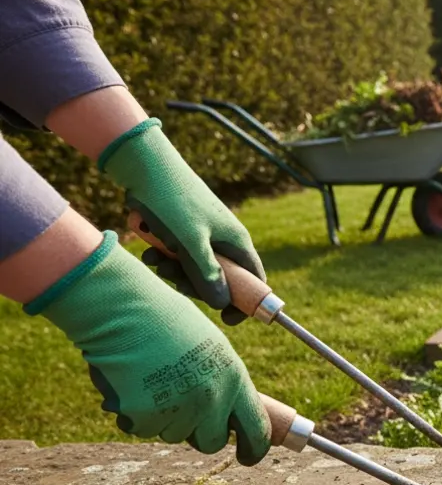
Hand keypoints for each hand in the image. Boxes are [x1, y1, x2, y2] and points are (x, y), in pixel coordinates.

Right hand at [25, 232, 270, 464]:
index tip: (247, 457)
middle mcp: (211, 400)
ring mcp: (178, 411)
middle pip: (211, 442)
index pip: (257, 430)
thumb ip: (223, 384)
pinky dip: (133, 413)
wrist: (123, 308)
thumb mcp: (211, 350)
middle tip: (181, 410)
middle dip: (198, 433)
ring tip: (151, 380)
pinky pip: (140, 428)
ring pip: (172, 435)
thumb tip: (229, 418)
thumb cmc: (166, 322)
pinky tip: (129, 383)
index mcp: (234, 379)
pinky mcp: (143, 417)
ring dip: (162, 418)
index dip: (254, 449)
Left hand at [98, 119, 264, 325]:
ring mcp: (204, 234)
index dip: (245, 301)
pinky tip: (149, 252)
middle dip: (198, 286)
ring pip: (196, 268)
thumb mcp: (190, 242)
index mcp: (236, 240)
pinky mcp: (183, 230)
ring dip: (175, 272)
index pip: (254, 279)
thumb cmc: (172, 200)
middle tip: (176, 283)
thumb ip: (207, 274)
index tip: (227, 319)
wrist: (144, 165)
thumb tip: (222, 304)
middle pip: (222, 279)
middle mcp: (224, 238)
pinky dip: (165, 258)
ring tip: (155, 261)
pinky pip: (180, 255)